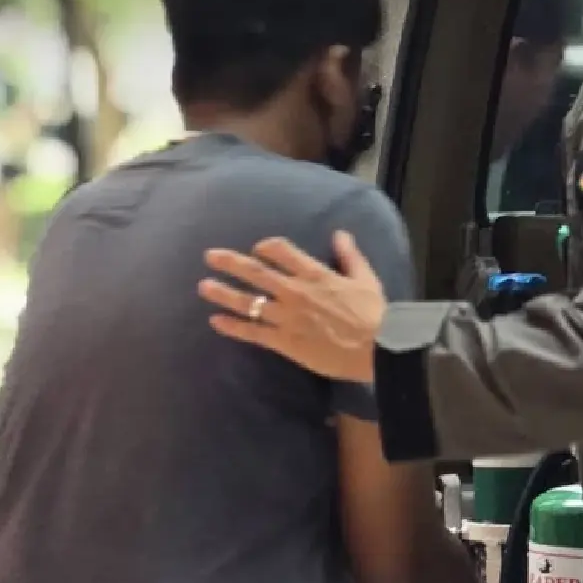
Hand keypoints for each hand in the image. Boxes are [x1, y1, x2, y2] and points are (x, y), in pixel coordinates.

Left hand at [199, 231, 387, 384]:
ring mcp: (287, 317)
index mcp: (315, 274)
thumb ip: (349, 255)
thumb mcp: (366, 278)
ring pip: (248, 302)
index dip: (266, 247)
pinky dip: (232, 327)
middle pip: (256, 272)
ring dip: (223, 293)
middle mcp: (295, 292)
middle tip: (209, 256)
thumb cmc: (375, 314)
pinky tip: (215, 321)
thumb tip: (340, 233)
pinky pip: (252, 332)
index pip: (282, 251)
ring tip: (204, 286)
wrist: (378, 349)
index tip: (257, 248)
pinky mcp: (284, 341)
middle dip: (230, 263)